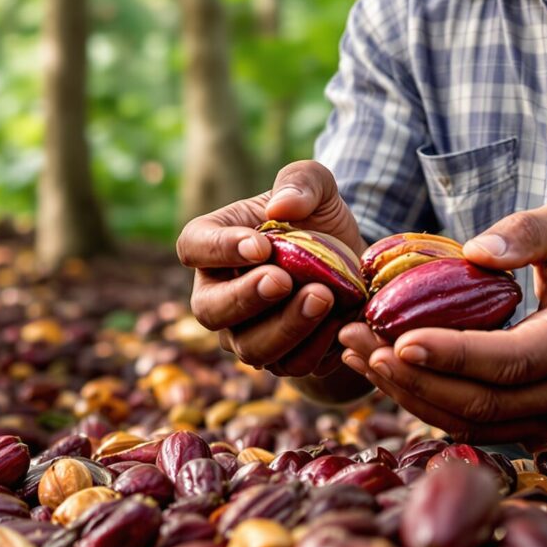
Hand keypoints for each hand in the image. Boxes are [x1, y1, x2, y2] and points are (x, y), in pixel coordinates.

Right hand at [175, 161, 365, 376]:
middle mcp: (219, 294)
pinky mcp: (281, 359)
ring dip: (286, 327)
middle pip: (210, 310)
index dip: (218, 250)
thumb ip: (301, 182)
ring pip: (251, 347)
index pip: (193, 247)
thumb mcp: (318, 186)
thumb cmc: (319, 218)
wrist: (353, 263)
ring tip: (323, 297)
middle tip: (283, 280)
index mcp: (214, 244)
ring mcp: (245, 333)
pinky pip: (290, 365)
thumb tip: (282, 206)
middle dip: (246, 298)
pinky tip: (340, 321)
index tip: (260, 246)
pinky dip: (315, 347)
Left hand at [338, 201, 546, 442]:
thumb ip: (529, 230)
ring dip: (408, 395)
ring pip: (471, 424)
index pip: (509, 359)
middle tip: (354, 340)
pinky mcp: (539, 427)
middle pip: (481, 402)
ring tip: (355, 353)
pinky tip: (386, 372)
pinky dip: (426, 404)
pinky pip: (475, 426)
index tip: (395, 337)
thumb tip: (475, 250)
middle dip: (411, 377)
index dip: (450, 354)